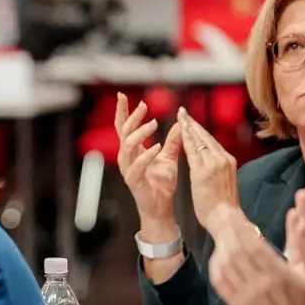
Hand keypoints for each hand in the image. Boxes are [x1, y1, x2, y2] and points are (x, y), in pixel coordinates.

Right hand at [115, 94, 183, 234]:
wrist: (161, 208)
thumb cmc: (162, 184)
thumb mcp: (169, 158)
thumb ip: (173, 141)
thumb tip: (181, 123)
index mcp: (133, 151)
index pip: (124, 127)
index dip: (123, 112)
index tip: (124, 95)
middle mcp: (127, 158)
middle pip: (122, 132)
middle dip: (131, 117)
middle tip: (143, 106)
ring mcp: (128, 170)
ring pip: (127, 146)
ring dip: (140, 133)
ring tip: (154, 123)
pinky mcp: (134, 181)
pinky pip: (137, 165)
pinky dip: (146, 155)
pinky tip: (156, 146)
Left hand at [179, 109, 241, 231]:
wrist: (227, 219)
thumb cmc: (223, 208)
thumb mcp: (223, 184)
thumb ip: (216, 172)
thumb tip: (209, 167)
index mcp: (228, 162)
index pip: (212, 142)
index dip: (200, 131)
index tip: (192, 122)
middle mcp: (223, 159)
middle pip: (206, 137)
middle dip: (193, 124)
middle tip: (183, 112)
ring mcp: (214, 164)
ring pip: (200, 140)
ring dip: (189, 127)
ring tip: (180, 116)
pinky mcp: (204, 171)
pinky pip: (193, 150)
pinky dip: (186, 139)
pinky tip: (179, 130)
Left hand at [207, 204, 304, 304]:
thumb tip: (299, 220)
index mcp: (278, 275)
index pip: (251, 244)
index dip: (238, 225)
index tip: (231, 210)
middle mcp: (258, 284)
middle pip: (234, 250)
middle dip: (226, 229)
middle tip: (220, 212)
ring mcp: (245, 297)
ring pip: (225, 265)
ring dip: (220, 244)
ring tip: (220, 228)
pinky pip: (220, 282)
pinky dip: (216, 265)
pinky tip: (219, 253)